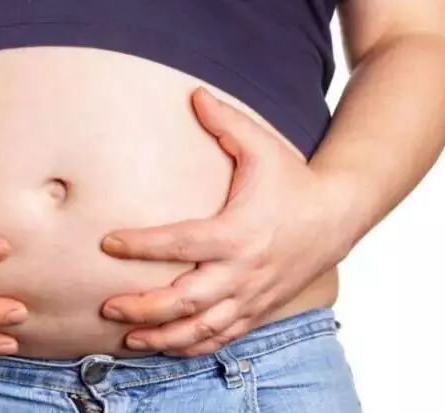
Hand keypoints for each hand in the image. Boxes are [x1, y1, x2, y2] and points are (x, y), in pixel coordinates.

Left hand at [99, 87, 349, 355]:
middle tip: (107, 306)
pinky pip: (223, 337)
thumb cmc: (294, 181)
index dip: (141, 246)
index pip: (180, 243)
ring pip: (202, 328)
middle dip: (144, 307)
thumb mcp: (263, 147)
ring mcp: (251, 295)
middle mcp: (243, 270)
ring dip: (163, 337)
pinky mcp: (258, 309)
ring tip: (128, 339)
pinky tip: (165, 346)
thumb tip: (193, 94)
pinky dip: (192, 346)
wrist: (338, 217)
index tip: (107, 243)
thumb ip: (227, 122)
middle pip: (186, 300)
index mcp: (237, 232)